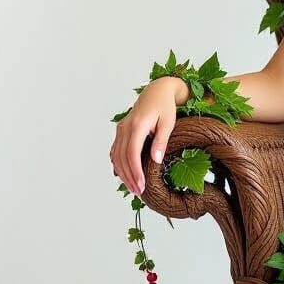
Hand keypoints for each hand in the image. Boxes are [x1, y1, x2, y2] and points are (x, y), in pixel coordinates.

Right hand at [110, 78, 179, 195]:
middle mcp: (124, 128)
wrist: (157, 90)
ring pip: (116, 156)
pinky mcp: (121, 131)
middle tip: (138, 192)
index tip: (141, 185)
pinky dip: (118, 164)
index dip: (135, 172)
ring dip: (123, 173)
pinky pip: (116, 150)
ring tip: (132, 188)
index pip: (132, 154)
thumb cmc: (165, 106)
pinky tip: (121, 175)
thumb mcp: (168, 123)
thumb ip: (161, 141)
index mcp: (136, 126)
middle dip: (129, 177)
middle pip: (122, 158)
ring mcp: (121, 129)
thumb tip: (156, 161)